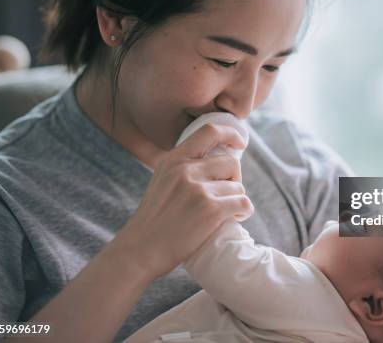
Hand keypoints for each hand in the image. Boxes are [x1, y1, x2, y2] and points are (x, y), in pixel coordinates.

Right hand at [110, 123, 253, 279]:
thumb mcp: (162, 181)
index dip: (230, 133)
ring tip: (225, 213)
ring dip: (236, 200)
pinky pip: (243, 203)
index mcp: (173, 160)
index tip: (240, 141)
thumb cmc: (153, 221)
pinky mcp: (210, 210)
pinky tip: (234, 218)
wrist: (139, 250)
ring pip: (238, 187)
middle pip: (231, 163)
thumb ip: (183, 168)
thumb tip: (216, 161)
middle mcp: (185, 170)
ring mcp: (198, 190)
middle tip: (227, 195)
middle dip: (235, 179)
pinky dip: (244, 211)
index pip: (209, 132)